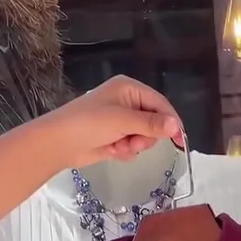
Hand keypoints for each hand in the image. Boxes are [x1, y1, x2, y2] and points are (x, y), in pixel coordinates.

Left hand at [50, 76, 183, 166]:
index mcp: (129, 89)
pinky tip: (112, 152)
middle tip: (133, 143)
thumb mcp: (123, 121)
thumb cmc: (90, 123)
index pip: (160, 103)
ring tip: (118, 147)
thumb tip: (177, 126)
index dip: (171, 121)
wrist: (60, 142)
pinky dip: (125, 151)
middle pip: (154, 122)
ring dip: (134, 146)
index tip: (180, 140)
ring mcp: (120, 120)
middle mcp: (127, 102)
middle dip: (145, 136)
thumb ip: (151, 124)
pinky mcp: (114, 137)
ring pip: (143, 137)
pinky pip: (131, 146)